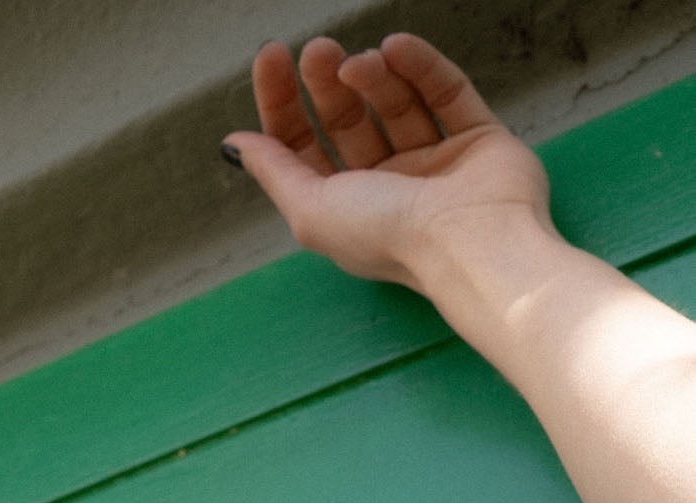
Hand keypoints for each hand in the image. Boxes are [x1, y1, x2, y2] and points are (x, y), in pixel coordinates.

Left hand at [223, 35, 553, 290]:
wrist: (470, 243)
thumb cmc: (390, 237)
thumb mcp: (311, 209)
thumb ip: (274, 172)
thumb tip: (236, 144)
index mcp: (343, 209)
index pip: (304, 146)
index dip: (283, 103)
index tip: (273, 57)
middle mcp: (386, 187)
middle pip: (348, 119)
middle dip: (327, 82)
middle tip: (319, 51)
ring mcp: (433, 163)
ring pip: (396, 102)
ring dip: (373, 75)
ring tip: (360, 61)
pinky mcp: (478, 139)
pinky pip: (445, 91)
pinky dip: (422, 66)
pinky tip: (397, 48)